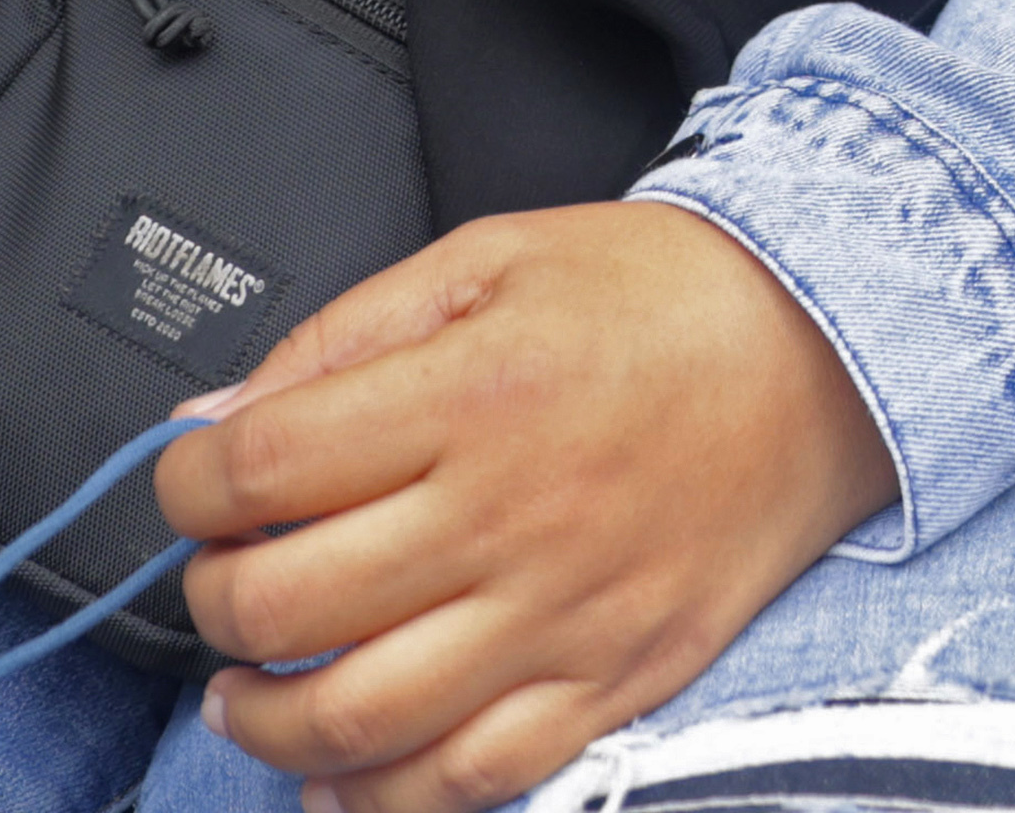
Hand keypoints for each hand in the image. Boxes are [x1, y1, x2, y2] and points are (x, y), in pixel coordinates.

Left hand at [169, 201, 900, 812]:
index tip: (192, 480)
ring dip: (264, 717)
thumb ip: (341, 338)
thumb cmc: (659, 296)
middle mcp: (511, 515)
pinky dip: (381, 799)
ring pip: (358, 717)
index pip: (261, 467)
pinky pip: (473, 779)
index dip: (186, 481)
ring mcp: (564, 614)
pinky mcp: (615, 680)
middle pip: (286, 602)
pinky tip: (336, 773)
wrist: (828, 349)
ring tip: (247, 689)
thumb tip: (212, 422)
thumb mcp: (490, 256)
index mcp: (474, 392)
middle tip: (224, 575)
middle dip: (213, 598)